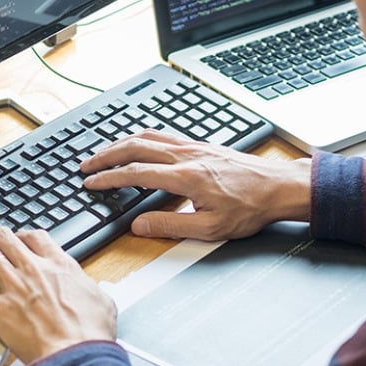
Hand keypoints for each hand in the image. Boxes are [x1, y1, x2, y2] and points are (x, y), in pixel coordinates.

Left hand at [0, 227, 116, 363]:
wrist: (75, 356)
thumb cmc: (90, 335)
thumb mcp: (102, 301)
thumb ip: (90, 288)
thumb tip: (93, 290)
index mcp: (60, 265)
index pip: (35, 237)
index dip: (21, 234)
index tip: (16, 239)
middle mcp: (34, 269)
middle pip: (4, 237)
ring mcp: (14, 285)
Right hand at [81, 129, 311, 239]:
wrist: (279, 187)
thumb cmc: (250, 208)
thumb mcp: (210, 229)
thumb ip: (170, 226)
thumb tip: (139, 225)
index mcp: (186, 177)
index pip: (136, 173)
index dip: (109, 178)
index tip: (91, 183)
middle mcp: (187, 156)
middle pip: (135, 147)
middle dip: (106, 156)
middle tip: (87, 166)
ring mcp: (194, 146)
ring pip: (148, 137)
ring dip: (121, 143)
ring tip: (104, 154)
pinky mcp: (202, 145)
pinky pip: (163, 135)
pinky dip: (142, 138)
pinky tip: (139, 144)